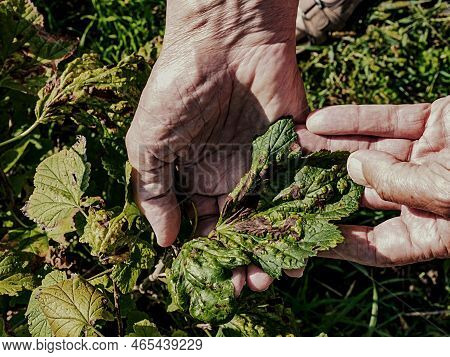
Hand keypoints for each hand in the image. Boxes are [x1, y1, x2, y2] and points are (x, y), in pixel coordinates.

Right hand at [126, 1, 306, 293]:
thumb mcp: (147, 142)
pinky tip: (308, 238)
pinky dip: (305, 212)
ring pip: (274, 214)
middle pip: (243, 227)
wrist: (222, 38)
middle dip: (248, 257)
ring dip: (278, 244)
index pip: (205, 227)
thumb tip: (164, 240)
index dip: (212, 255)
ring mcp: (263, 162)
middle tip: (254, 285)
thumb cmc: (176, 88)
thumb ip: (152, 192)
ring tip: (284, 272)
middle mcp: (230, 175)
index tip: (221, 282)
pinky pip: (300, 185)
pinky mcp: (292, 147)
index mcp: (195, 178)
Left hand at [297, 97, 448, 266]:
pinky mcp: (431, 123)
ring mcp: (425, 158)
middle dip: (323, 184)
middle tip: (284, 179)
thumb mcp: (446, 193)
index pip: (375, 245)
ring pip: (368, 153)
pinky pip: (386, 120)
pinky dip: (353, 118)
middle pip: (362, 193)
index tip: (302, 235)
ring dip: (329, 147)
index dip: (338, 242)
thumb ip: (399, 185)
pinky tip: (316, 120)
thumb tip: (354, 168)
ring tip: (291, 144)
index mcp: (431, 230)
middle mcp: (422, 195)